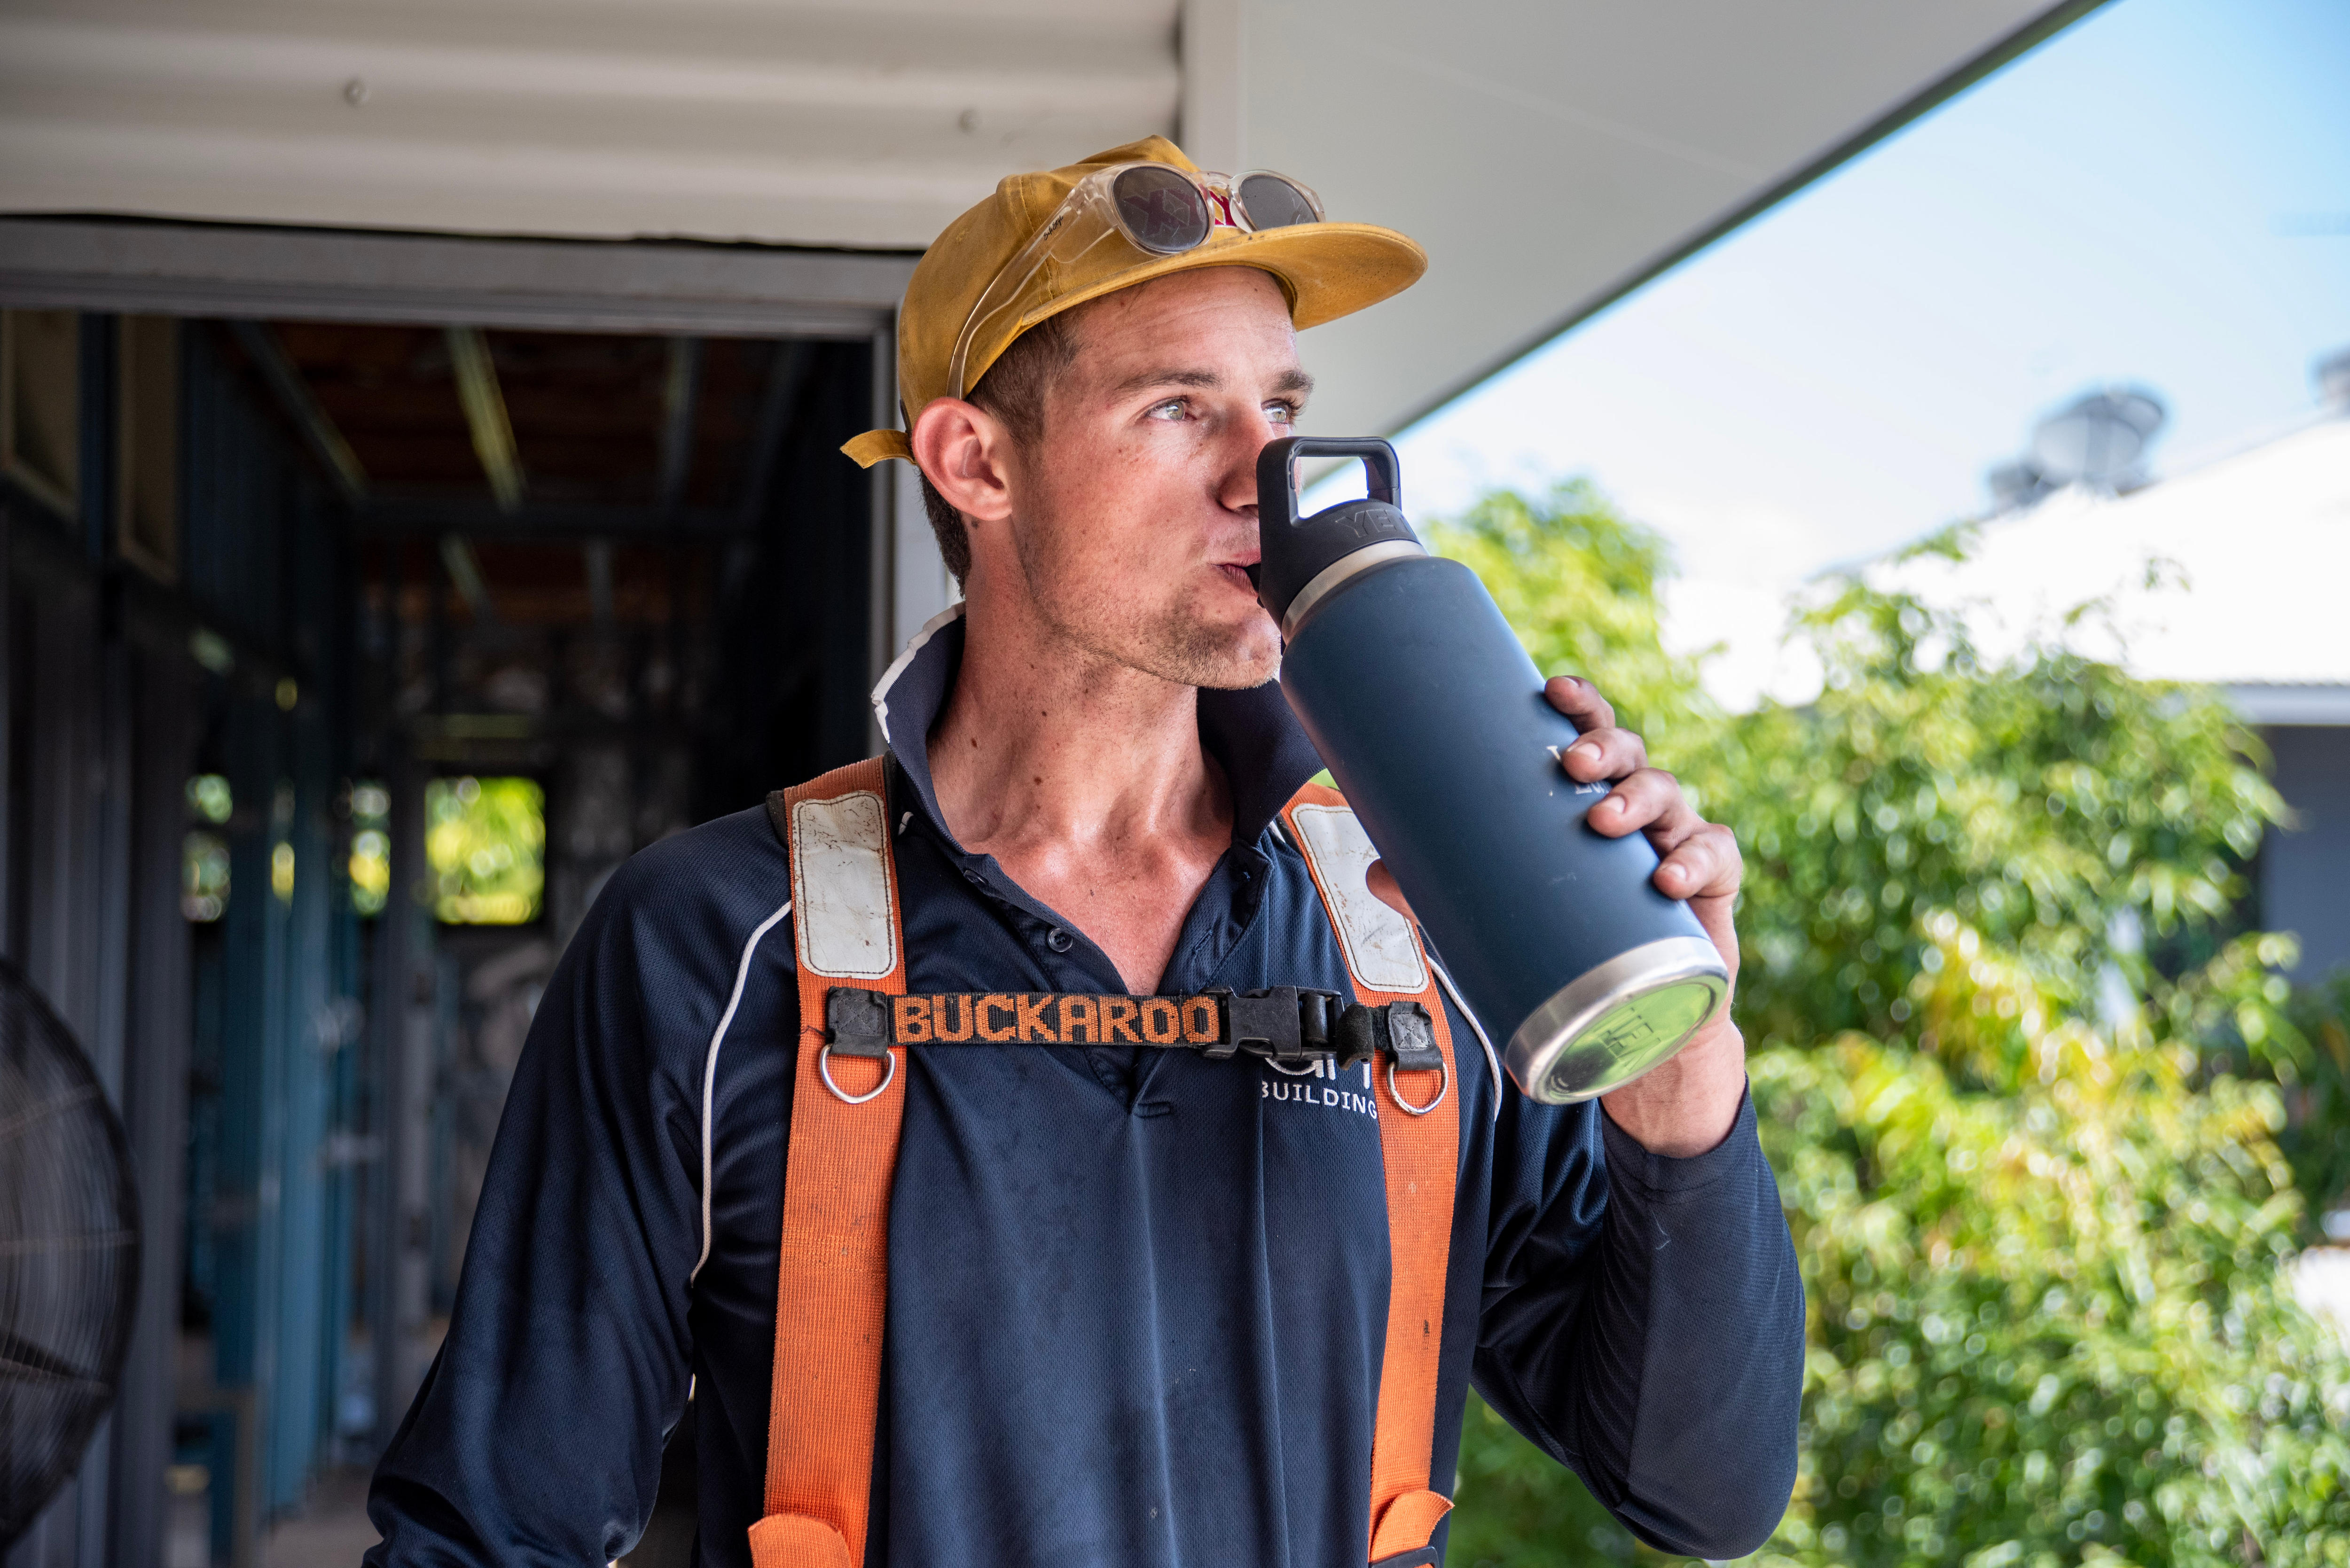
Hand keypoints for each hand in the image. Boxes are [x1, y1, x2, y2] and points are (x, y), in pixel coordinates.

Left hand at [1367, 675, 1747, 1156]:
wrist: (1633, 1019)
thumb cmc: (1568, 944)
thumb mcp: (1503, 914)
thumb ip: (1442, 894)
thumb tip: (1375, 872)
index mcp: (1591, 796)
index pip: (1591, 733)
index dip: (1580, 703)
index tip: (1554, 689)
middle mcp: (1637, 808)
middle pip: (1631, 752)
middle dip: (1604, 746)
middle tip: (1573, 764)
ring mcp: (1677, 840)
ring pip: (1671, 794)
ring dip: (1639, 798)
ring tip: (1604, 819)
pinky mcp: (1712, 886)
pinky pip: (1715, 856)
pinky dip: (1695, 861)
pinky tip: (1668, 879)